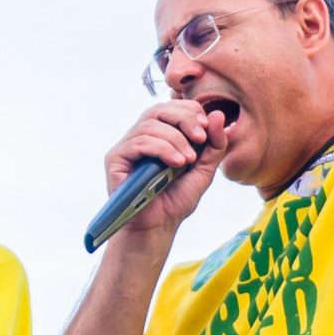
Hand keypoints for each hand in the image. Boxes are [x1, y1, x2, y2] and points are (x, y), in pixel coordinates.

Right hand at [104, 101, 230, 239]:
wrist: (157, 227)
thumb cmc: (176, 200)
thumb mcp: (204, 170)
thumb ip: (214, 145)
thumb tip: (218, 115)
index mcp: (159, 135)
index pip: (172, 107)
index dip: (190, 112)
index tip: (206, 131)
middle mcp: (140, 137)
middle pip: (159, 109)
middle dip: (184, 119)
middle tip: (200, 138)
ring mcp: (126, 147)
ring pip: (149, 125)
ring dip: (175, 139)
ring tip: (188, 160)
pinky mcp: (115, 158)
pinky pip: (138, 142)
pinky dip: (161, 149)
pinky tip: (176, 163)